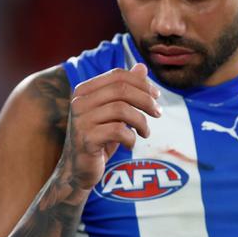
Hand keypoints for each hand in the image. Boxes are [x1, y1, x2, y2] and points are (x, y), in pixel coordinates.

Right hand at [59, 64, 161, 189]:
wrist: (79, 169)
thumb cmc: (100, 137)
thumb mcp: (115, 112)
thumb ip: (126, 89)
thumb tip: (142, 67)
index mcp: (84, 90)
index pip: (118, 75)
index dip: (142, 83)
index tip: (157, 96)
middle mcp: (79, 102)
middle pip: (122, 90)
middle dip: (146, 100)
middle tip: (158, 113)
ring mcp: (81, 120)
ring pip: (122, 110)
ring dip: (141, 121)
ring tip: (145, 132)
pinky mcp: (86, 139)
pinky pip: (118, 131)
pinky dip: (131, 137)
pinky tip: (131, 144)